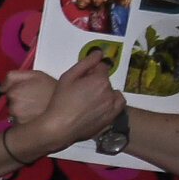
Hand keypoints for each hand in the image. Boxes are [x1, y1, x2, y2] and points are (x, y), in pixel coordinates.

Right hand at [1, 56, 122, 155]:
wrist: (60, 127)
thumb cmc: (60, 102)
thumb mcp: (68, 77)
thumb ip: (85, 63)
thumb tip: (98, 52)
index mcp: (99, 79)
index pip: (102, 66)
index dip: (92, 70)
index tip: (83, 76)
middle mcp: (109, 90)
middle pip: (105, 79)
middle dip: (95, 81)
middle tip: (80, 90)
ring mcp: (112, 104)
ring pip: (111, 91)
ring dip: (103, 91)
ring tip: (88, 100)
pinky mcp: (112, 115)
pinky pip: (118, 103)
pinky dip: (112, 101)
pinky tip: (100, 104)